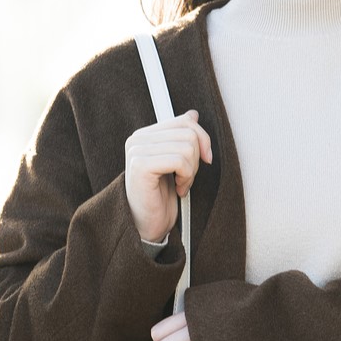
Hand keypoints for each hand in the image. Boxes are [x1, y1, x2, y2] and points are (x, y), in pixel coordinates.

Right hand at [124, 110, 211, 242]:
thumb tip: (193, 115)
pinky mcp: (140, 165)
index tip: (203, 160)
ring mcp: (137, 151)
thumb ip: (181, 136)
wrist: (147, 225)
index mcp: (145, 135)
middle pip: (189, 133)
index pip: (184, 121)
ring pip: (187, 147)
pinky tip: (178, 189)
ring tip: (181, 184)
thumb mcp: (176, 162)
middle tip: (186, 177)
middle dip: (197, 159)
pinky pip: (179, 161)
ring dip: (192, 171)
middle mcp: (137, 139)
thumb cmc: (161, 196)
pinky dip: (186, 177)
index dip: (202, 140)